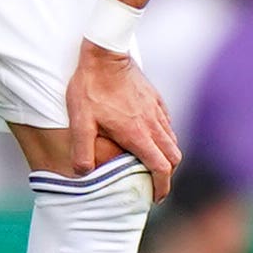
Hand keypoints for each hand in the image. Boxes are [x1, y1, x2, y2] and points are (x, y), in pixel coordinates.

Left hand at [62, 42, 178, 200]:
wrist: (104, 54)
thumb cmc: (90, 87)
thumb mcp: (80, 121)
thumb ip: (82, 149)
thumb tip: (83, 173)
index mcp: (138, 134)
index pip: (160, 168)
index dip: (161, 186)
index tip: (156, 197)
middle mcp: (153, 125)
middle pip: (173, 157)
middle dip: (167, 174)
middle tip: (155, 184)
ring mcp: (157, 111)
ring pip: (172, 141)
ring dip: (166, 156)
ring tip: (152, 164)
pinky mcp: (156, 99)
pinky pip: (168, 124)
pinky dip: (164, 137)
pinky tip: (150, 136)